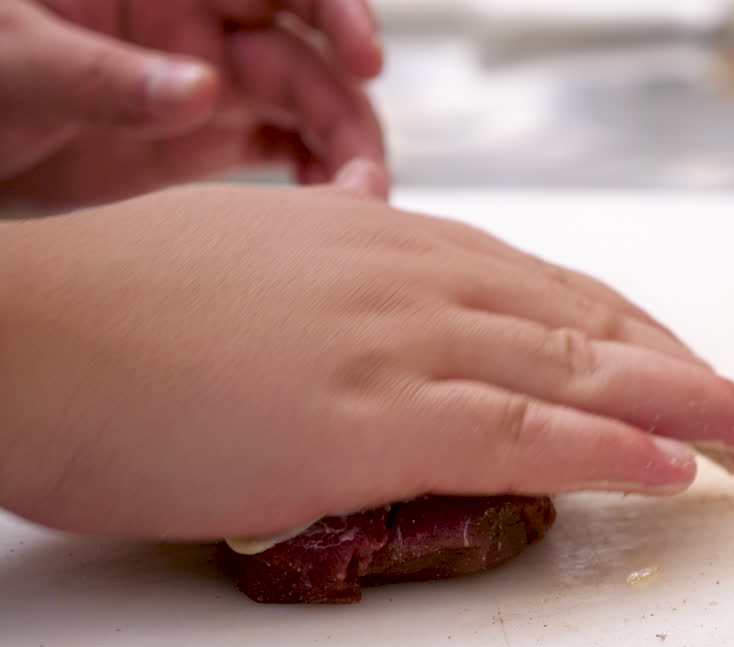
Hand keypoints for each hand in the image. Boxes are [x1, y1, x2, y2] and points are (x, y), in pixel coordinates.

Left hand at [0, 0, 385, 211]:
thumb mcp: (18, 60)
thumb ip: (103, 75)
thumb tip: (201, 90)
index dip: (338, 13)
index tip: (366, 62)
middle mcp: (201, 27)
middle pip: (310, 59)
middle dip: (349, 113)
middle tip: (364, 180)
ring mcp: (207, 84)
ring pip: (309, 110)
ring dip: (345, 154)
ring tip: (358, 205)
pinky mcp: (202, 140)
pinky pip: (283, 149)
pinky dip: (317, 177)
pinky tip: (329, 208)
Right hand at [0, 181, 733, 540]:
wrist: (26, 330)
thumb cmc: (121, 311)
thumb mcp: (264, 282)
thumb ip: (350, 308)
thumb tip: (395, 347)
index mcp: (390, 244)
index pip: (551, 287)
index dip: (636, 334)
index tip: (688, 367)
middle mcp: (411, 280)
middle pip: (589, 323)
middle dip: (688, 371)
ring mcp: (394, 344)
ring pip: (575, 371)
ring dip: (685, 407)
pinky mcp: (363, 418)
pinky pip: (515, 432)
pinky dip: (605, 449)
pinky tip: (671, 467)